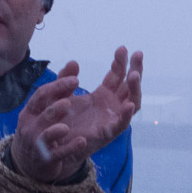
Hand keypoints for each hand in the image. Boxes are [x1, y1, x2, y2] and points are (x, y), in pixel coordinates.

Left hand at [10, 47, 142, 182]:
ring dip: (135, 89)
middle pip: (129, 85)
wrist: (54, 145)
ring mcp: (112, 118)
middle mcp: (112, 105)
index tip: (122, 48)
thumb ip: (66, 78)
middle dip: (135, 69)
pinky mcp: (107, 134)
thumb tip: (73, 62)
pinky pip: (121, 124)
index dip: (120, 62)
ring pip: (132, 102)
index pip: (117, 75)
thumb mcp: (62, 95)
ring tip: (134, 75)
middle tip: (137, 53)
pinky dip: (126, 115)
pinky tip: (129, 105)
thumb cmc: (61, 120)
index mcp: (104, 94)